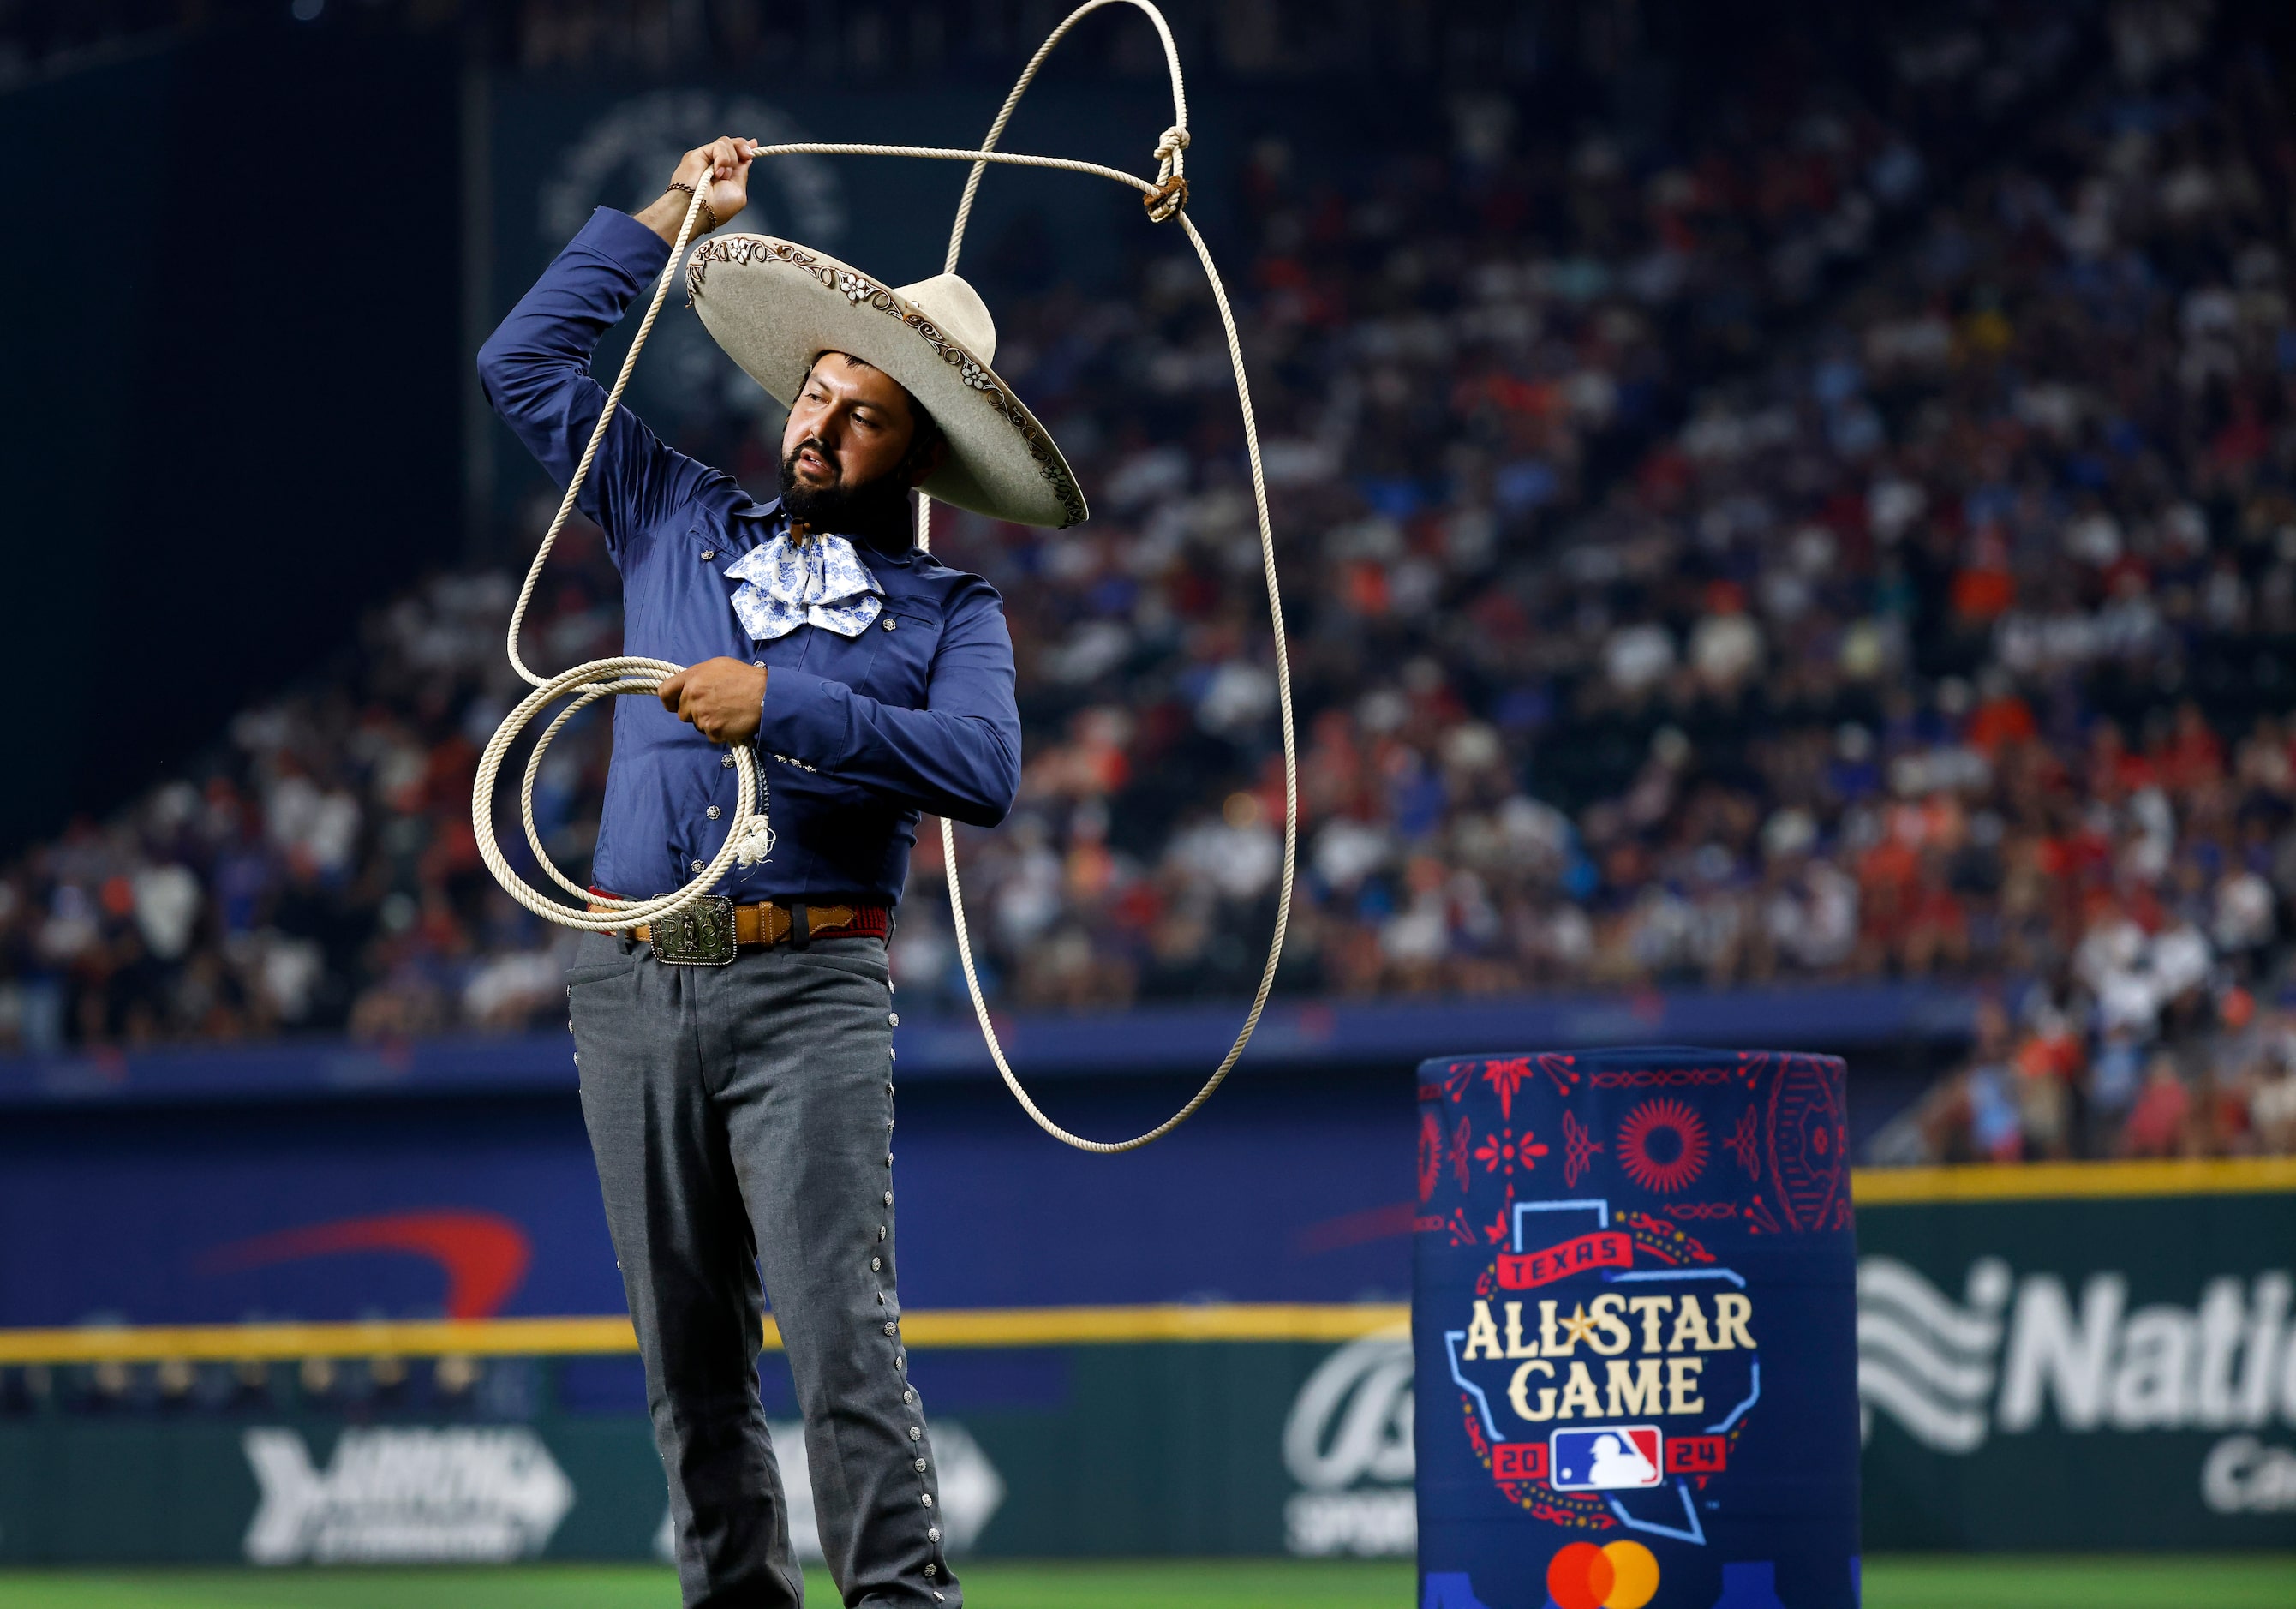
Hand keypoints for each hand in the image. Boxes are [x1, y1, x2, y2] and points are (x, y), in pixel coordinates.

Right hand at [636, 136, 756, 243]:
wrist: (698, 209)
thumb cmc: (717, 207)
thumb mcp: (738, 191)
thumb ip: (741, 173)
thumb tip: (747, 157)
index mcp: (726, 175)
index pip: (736, 156)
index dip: (745, 148)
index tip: (754, 144)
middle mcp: (715, 165)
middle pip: (732, 145)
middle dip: (742, 148)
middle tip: (747, 156)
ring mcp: (706, 159)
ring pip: (726, 143)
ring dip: (731, 160)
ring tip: (723, 176)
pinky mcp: (698, 153)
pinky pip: (718, 145)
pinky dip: (722, 158)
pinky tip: (717, 172)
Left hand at [658, 657, 767, 744]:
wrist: (767, 696)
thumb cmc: (746, 678)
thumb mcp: (718, 666)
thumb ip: (698, 676)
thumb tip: (688, 687)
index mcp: (692, 677)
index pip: (664, 692)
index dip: (669, 701)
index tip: (675, 706)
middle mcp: (693, 695)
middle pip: (682, 713)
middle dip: (695, 713)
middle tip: (715, 707)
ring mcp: (701, 714)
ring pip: (696, 725)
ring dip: (708, 722)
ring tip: (727, 712)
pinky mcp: (712, 730)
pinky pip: (709, 735)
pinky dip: (720, 732)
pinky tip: (731, 721)